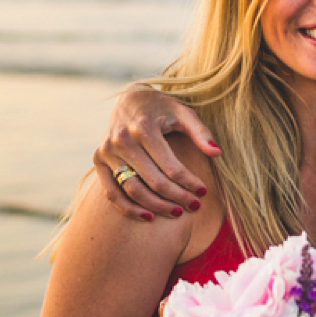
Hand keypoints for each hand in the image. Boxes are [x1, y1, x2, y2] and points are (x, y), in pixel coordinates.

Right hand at [92, 86, 218, 220]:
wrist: (129, 100)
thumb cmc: (162, 109)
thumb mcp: (183, 113)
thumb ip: (201, 133)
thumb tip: (217, 153)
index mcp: (144, 128)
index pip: (171, 167)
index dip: (189, 183)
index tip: (204, 192)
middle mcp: (122, 140)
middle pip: (153, 182)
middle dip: (177, 197)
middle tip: (195, 206)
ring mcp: (108, 151)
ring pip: (132, 190)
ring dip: (156, 206)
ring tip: (176, 213)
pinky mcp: (98, 160)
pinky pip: (112, 192)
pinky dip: (129, 208)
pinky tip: (149, 216)